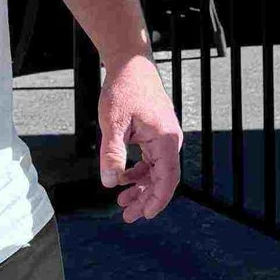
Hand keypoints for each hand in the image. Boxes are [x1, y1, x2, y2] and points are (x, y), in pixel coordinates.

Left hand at [96, 52, 181, 220]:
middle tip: (128, 216)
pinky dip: (138, 173)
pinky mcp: (155, 133)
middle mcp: (169, 140)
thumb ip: (113, 153)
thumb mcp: (113, 123)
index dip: (158, 200)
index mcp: (165, 139)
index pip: (168, 178)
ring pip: (156, 171)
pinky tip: (124, 180)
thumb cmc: (124, 88)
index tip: (145, 215)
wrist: (130, 63)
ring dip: (141, 187)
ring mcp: (163, 137)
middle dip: (146, 199)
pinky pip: (151, 160)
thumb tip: (110, 182)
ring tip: (123, 203)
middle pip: (162, 178)